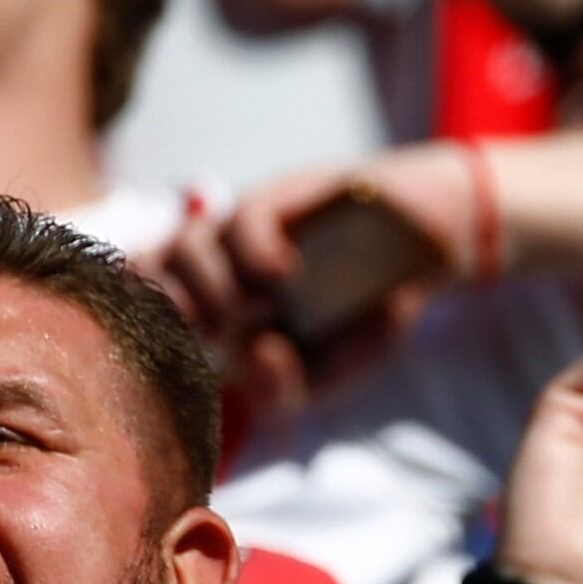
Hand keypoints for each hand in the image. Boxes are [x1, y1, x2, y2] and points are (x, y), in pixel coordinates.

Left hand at [151, 151, 477, 343]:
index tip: (183, 367)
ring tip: (245, 313)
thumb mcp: (330, 374)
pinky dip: (254, 251)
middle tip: (201, 338)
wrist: (435, 245)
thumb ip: (281, 390)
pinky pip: (245, 219)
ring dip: (205, 289)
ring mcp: (249, 229)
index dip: (149, 338)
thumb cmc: (372, 311)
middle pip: (147, 277)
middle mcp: (222, 265)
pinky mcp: (284, 193)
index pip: (149, 316)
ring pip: (186, 247)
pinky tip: (284, 275)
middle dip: (161, 311)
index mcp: (220, 311)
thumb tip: (250, 355)